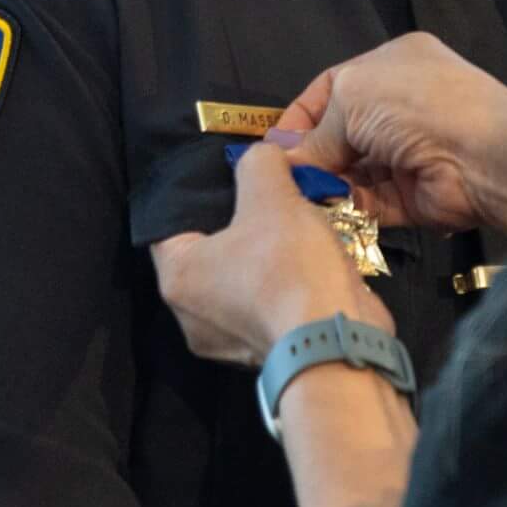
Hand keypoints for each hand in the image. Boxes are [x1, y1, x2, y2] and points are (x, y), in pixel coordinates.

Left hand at [150, 140, 390, 366]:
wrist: (337, 342)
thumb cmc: (288, 266)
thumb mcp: (272, 194)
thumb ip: (259, 163)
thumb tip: (262, 155)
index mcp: (177, 277)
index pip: (170, 222)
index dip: (197, 193)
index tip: (228, 176)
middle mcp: (191, 315)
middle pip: (209, 252)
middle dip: (239, 224)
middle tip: (265, 195)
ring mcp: (228, 340)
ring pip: (241, 280)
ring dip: (266, 256)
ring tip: (294, 224)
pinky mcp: (265, 350)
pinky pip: (267, 305)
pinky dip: (284, 284)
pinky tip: (308, 260)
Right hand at [278, 32, 506, 232]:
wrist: (484, 155)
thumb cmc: (416, 106)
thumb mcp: (352, 100)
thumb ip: (315, 134)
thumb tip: (281, 159)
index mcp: (390, 66)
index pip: (333, 89)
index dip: (300, 118)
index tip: (273, 147)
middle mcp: (400, 107)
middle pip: (340, 134)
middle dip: (311, 156)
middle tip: (281, 179)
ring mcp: (408, 152)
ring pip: (353, 171)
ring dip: (326, 184)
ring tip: (296, 198)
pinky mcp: (413, 196)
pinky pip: (370, 202)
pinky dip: (346, 208)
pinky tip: (321, 213)